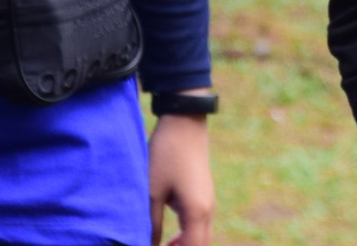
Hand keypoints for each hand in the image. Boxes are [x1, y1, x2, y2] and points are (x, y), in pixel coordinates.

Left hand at [149, 107, 215, 245]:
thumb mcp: (152, 192)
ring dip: (185, 245)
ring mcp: (208, 202)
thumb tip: (148, 245)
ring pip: (201, 237)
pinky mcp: (204, 195)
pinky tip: (171, 236)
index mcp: (197, 212)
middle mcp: (208, 210)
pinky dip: (188, 236)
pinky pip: (200, 225)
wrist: (184, 123)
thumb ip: (151, 224)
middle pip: (200, 245)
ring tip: (164, 245)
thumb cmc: (166, 156)